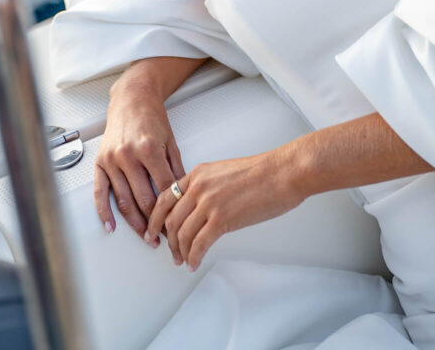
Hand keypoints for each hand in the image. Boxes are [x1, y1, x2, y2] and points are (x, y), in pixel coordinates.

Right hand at [94, 69, 185, 240]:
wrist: (132, 99)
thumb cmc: (153, 118)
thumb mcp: (171, 142)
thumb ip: (176, 170)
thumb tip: (182, 197)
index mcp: (149, 149)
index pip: (162, 189)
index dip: (171, 210)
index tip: (177, 224)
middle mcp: (128, 155)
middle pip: (143, 199)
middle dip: (154, 222)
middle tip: (162, 237)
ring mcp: (112, 160)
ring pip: (123, 200)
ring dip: (134, 223)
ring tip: (144, 236)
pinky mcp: (99, 162)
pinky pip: (100, 192)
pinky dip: (104, 213)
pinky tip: (112, 226)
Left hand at [146, 148, 303, 271]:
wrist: (282, 173)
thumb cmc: (262, 173)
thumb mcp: (224, 172)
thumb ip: (207, 186)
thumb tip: (199, 208)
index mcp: (199, 173)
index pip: (166, 197)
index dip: (155, 219)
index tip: (153, 231)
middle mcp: (199, 186)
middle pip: (171, 219)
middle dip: (167, 240)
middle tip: (170, 253)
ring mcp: (209, 202)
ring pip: (182, 234)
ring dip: (180, 252)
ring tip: (184, 261)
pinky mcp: (222, 218)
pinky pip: (199, 244)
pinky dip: (194, 257)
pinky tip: (195, 263)